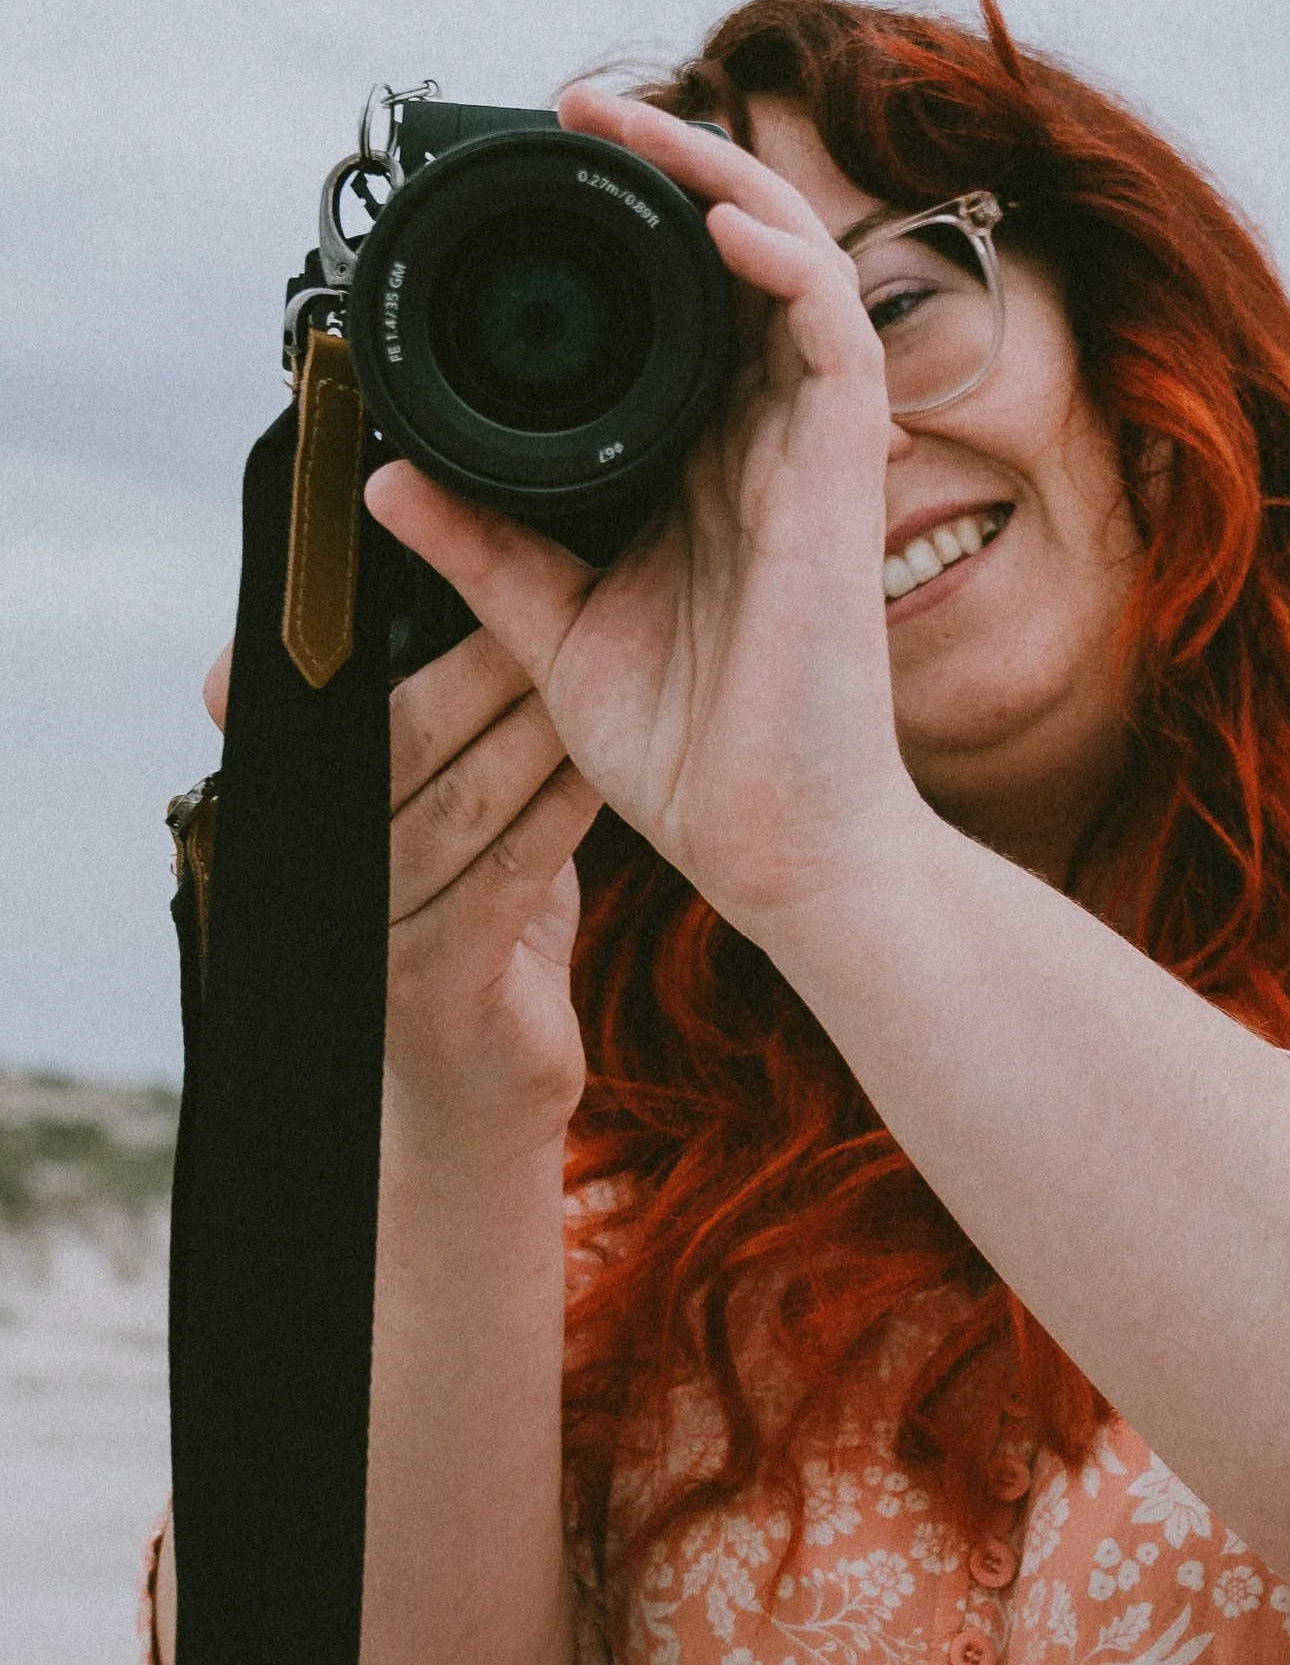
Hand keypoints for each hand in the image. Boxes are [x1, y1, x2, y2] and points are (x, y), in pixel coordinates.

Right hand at [209, 624, 598, 1142]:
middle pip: (397, 737)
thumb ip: (438, 731)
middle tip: (547, 596)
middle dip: (477, 663)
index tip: (439, 565)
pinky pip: (508, 876)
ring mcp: (370, 930)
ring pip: (460, 800)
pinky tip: (604, 766)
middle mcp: (320, 870)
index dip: (362, 640)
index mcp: (309, 816)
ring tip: (593, 662)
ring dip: (533, 728)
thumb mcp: (444, 824)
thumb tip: (479, 594)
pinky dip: (558, 812)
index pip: (324, 707)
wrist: (480, 1099)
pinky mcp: (435, 985)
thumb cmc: (474, 931)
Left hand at [362, 88, 920, 951]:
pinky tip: (721, 228)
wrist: (775, 845)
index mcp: (703, 465)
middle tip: (582, 112)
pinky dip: (783, 264)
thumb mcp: (551, 633)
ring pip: (791, 264)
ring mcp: (806, 449)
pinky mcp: (839, 473)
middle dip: (670, 169)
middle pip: (740, 259)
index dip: (635, 228)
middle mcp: (760, 439)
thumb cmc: (695, 756)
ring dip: (721, 180)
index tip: (549, 174)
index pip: (683, 309)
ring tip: (637, 130)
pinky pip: (835, 333)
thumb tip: (383, 480)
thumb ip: (482, 550)